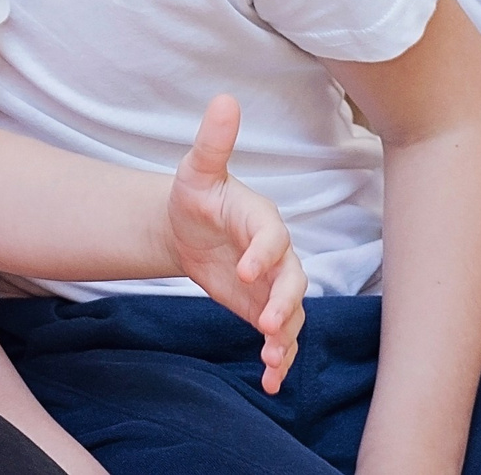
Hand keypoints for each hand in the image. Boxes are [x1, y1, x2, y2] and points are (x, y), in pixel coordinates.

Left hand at [163, 96, 306, 393]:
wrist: (186, 228)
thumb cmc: (195, 195)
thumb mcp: (197, 170)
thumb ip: (214, 142)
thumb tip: (225, 98)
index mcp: (262, 220)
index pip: (273, 237)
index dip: (265, 255)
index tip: (245, 271)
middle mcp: (276, 254)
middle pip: (294, 281)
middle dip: (283, 303)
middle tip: (265, 325)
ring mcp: (273, 285)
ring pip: (292, 314)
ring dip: (285, 338)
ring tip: (271, 360)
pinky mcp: (264, 309)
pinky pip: (280, 337)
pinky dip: (279, 359)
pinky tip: (270, 381)